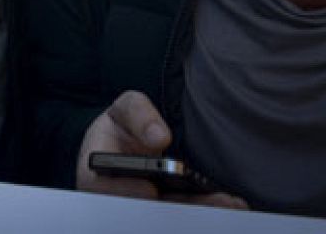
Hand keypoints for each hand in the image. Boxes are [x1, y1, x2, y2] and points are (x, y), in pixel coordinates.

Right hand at [75, 91, 246, 209]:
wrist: (135, 141)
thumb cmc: (123, 126)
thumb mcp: (126, 109)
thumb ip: (139, 113)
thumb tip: (159, 138)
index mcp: (96, 175)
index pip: (102, 190)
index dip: (125, 192)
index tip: (149, 190)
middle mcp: (119, 199)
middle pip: (144, 210)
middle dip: (176, 209)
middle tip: (210, 202)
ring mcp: (145, 208)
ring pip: (169, 217)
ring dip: (199, 212)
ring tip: (229, 203)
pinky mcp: (167, 211)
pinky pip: (183, 214)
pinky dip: (205, 209)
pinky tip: (229, 202)